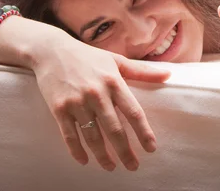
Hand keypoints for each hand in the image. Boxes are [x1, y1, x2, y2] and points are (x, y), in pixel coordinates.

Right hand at [30, 32, 170, 170]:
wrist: (51, 51)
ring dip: (102, 156)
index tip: (151, 148)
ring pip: (93, 136)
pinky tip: (85, 161)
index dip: (144, 132)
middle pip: (114, 129)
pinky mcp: (59, 109)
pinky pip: (69, 136)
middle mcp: (96, 93)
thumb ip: (142, 71)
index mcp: (114, 82)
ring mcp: (77, 102)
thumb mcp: (116, 60)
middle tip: (133, 166)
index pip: (133, 112)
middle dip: (125, 151)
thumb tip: (168, 75)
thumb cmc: (88, 56)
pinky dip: (77, 151)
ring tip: (111, 167)